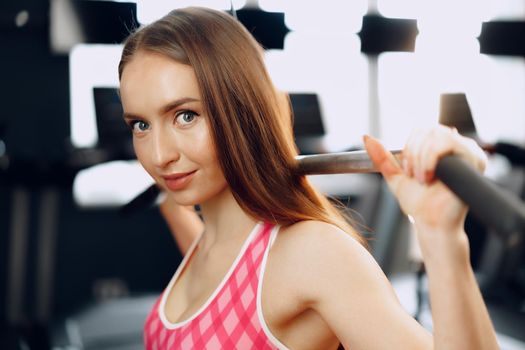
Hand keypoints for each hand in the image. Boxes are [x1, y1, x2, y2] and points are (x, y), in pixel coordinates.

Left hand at [364, 125, 486, 233]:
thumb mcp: (395, 175)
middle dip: (413, 153)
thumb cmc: (419, 203)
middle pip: (428, 129)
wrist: (431, 222)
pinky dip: (430, 160)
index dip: (409, 147)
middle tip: (414, 176)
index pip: (422, 130)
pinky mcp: (474, 159)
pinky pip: (446, 144)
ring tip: (423, 180)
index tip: (407, 171)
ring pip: (436, 135)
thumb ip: (381, 157)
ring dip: (421, 159)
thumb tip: (366, 138)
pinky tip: (430, 178)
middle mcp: (458, 146)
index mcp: (441, 147)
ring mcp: (468, 151)